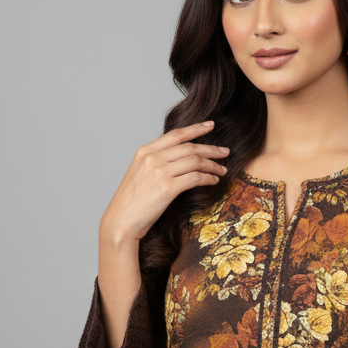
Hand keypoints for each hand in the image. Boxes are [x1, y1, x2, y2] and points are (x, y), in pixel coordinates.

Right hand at [100, 120, 228, 245]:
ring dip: (213, 165)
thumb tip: (180, 159)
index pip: (176, 134)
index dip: (196, 128)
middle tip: (225, 152)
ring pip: (195, 161)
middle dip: (211, 149)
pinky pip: (195, 178)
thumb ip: (156, 162)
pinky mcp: (167, 187)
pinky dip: (208, 178)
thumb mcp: (140, 174)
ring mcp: (159, 172)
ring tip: (222, 170)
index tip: (211, 125)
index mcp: (145, 151)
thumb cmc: (131, 202)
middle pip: (190, 147)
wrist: (121, 222)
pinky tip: (213, 181)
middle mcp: (152, 158)